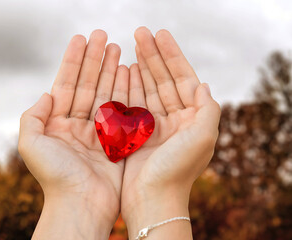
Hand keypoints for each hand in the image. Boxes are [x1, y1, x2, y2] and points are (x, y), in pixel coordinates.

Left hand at [18, 30, 128, 239]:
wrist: (82, 205)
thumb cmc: (56, 177)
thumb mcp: (31, 144)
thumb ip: (33, 116)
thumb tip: (48, 93)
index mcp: (58, 123)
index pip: (67, 84)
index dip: (74, 61)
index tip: (82, 39)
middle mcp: (78, 124)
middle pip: (88, 84)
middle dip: (95, 60)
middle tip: (105, 35)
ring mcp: (100, 131)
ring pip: (107, 93)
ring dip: (112, 70)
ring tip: (119, 49)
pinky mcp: (118, 139)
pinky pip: (123, 110)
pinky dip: (126, 91)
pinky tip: (130, 73)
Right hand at [122, 27, 220, 238]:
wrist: (152, 200)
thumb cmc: (178, 171)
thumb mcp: (203, 138)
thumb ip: (208, 109)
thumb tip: (204, 85)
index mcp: (193, 119)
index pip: (184, 79)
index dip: (172, 56)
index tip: (160, 35)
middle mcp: (175, 120)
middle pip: (164, 80)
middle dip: (153, 56)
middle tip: (140, 32)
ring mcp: (155, 125)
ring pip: (147, 89)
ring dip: (140, 67)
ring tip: (131, 45)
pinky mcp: (136, 133)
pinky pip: (133, 104)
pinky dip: (129, 87)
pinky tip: (124, 70)